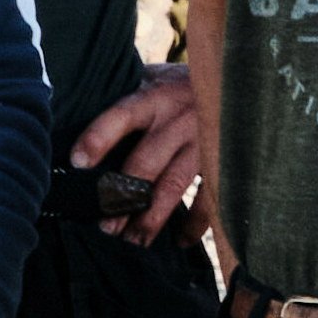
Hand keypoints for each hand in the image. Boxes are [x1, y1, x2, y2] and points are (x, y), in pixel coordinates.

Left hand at [74, 64, 209, 242]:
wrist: (238, 80)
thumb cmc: (182, 81)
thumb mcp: (155, 76)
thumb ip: (128, 91)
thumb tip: (81, 105)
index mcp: (156, 97)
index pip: (122, 116)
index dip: (99, 138)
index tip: (78, 162)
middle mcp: (178, 121)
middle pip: (146, 163)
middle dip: (122, 197)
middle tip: (105, 227)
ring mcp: (203, 143)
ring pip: (173, 187)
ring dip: (151, 218)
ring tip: (133, 241)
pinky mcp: (222, 162)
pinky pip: (210, 198)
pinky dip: (195, 223)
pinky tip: (180, 240)